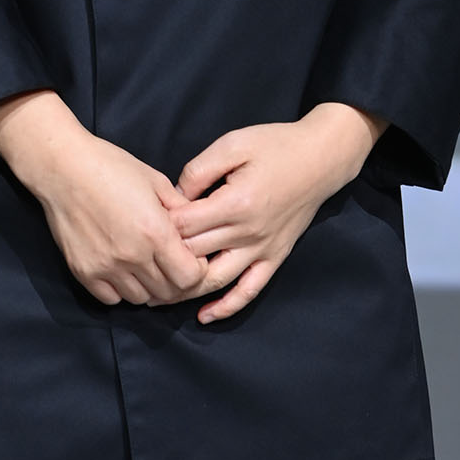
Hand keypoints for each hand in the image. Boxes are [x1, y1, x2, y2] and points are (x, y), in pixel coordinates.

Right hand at [29, 129, 212, 306]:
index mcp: (155, 232)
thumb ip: (180, 209)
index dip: (196, 269)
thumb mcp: (155, 180)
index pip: (190, 277)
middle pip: (168, 292)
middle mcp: (132, 256)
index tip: (190, 257)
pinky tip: (121, 270)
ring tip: (145, 265)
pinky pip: (111, 299)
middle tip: (169, 263)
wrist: (63, 167)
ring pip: (141, 299)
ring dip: (148, 287)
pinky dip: (121, 290)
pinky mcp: (84, 272)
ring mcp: (106, 267)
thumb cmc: (110, 167)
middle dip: (175, 280)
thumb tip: (195, 229)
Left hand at [163, 103, 386, 325]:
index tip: (142, 220)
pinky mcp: (275, 257)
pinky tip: (204, 316)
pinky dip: (226, 307)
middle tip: (139, 256)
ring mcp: (263, 249)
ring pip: (216, 279)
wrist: (321, 158)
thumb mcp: (233, 144)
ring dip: (185, 289)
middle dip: (164, 256)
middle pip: (194, 254)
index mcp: (236, 203)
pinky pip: (249, 290)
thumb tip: (175, 197)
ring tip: (157, 294)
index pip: (185, 225)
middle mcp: (249, 232)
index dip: (159, 223)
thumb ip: (199, 170)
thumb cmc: (275, 145)